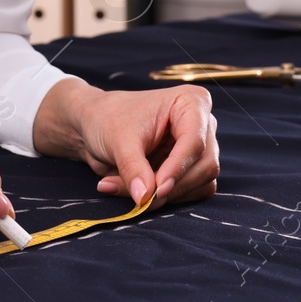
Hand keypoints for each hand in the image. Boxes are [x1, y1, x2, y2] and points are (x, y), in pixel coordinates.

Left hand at [33, 79, 218, 210]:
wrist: (96, 124)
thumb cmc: (109, 118)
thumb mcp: (118, 140)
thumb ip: (133, 167)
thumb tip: (144, 196)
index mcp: (191, 102)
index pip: (195, 142)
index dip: (178, 168)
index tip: (157, 190)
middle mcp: (202, 124)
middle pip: (204, 166)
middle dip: (171, 186)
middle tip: (139, 197)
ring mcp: (200, 147)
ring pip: (201, 183)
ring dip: (165, 195)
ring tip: (127, 188)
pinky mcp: (193, 168)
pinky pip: (192, 193)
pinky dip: (166, 199)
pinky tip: (139, 192)